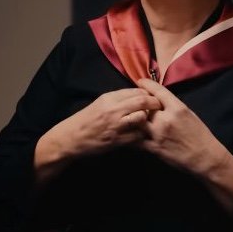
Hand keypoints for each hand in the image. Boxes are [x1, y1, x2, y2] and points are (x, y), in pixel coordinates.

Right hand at [47, 88, 162, 158]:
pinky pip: (137, 135)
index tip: (153, 97)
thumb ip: (118, 98)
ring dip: (149, 119)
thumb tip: (137, 94)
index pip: (136, 91)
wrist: (72, 137)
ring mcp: (115, 125)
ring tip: (151, 122)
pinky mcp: (117, 140)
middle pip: (142, 101)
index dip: (148, 94)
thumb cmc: (86, 119)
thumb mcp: (100, 103)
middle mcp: (113, 109)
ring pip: (142, 117)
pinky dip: (142, 135)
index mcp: (109, 98)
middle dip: (154, 104)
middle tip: (160, 108)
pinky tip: (142, 135)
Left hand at [133, 78, 227, 176]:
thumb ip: (174, 106)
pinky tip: (130, 132)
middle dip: (139, 103)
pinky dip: (132, 134)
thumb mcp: (189, 114)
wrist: (205, 158)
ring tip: (129, 116)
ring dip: (133, 118)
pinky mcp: (154, 148)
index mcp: (178, 108)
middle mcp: (166, 119)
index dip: (147, 84)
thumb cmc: (200, 135)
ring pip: (137, 121)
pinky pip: (137, 139)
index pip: (158, 91)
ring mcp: (158, 134)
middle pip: (144, 105)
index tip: (140, 82)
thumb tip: (160, 100)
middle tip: (133, 100)